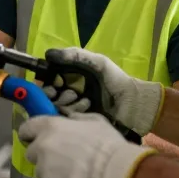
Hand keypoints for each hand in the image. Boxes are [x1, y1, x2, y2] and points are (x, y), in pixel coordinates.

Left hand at [18, 114, 154, 177]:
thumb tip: (70, 120)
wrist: (116, 172)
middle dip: (43, 157)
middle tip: (62, 161)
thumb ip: (77, 120)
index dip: (30, 134)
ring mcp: (43, 171)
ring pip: (41, 175)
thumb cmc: (108, 144)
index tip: (36, 139)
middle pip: (32, 154)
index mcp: (50, 127)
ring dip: (52, 177)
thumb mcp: (95, 122)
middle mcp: (42, 147)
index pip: (26, 129)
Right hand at [42, 47, 163, 134]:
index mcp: (71, 79)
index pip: (49, 81)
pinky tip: (86, 108)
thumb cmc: (116, 81)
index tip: (50, 83)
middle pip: (49, 96)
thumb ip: (77, 55)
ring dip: (65, 103)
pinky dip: (73, 113)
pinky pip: (67, 119)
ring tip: (83, 100)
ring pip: (56, 108)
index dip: (45, 82)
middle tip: (60, 93)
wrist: (133, 104)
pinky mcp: (79, 123)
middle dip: (51, 94)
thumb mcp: (99, 62)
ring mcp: (73, 110)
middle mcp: (69, 94)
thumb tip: (49, 54)